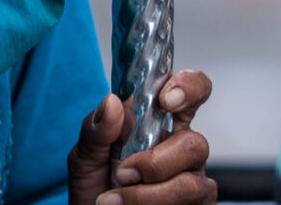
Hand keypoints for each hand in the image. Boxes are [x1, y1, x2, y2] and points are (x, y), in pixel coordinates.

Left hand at [68, 70, 215, 204]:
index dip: (188, 87)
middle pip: (195, 142)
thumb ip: (96, 129)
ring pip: (190, 183)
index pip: (192, 92)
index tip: (166, 99)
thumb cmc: (95, 189)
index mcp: (161, 124)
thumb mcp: (85, 158)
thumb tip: (111, 102)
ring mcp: (193, 181)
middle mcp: (183, 150)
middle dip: (155, 162)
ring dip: (146, 196)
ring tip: (116, 200)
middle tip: (123, 173)